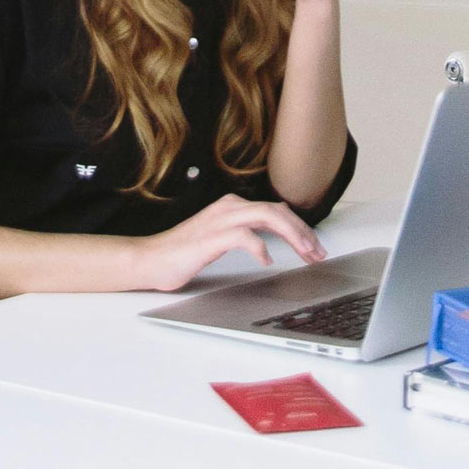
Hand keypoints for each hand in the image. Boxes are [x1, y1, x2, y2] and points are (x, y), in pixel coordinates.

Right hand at [136, 194, 327, 291]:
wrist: (150, 260)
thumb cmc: (182, 253)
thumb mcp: (221, 239)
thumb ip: (244, 233)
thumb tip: (272, 240)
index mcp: (232, 207)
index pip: (276, 210)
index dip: (300, 228)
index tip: (314, 247)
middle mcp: (229, 208)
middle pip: (278, 211)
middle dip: (303, 231)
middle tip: (318, 253)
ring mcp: (220, 220)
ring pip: (267, 217)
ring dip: (292, 235)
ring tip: (304, 254)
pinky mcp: (211, 237)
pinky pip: (244, 236)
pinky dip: (260, 248)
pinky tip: (267, 262)